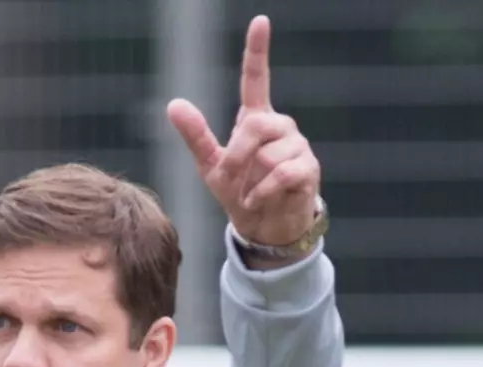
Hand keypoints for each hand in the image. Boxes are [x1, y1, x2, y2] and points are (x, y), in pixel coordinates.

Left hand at [167, 15, 320, 249]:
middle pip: (255, 124)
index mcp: (256, 120)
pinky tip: (260, 199)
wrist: (263, 228)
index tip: (260, 21)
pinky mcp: (309, 169)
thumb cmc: (239, 192)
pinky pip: (282, 173)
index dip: (257, 50)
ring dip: (251, 179)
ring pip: (269, 153)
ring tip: (251, 193)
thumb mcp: (210, 166)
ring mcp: (298, 146)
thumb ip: (196, 135)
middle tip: (229, 176)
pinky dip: (263, 191)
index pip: (256, 78)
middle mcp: (280, 126)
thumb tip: (173, 103)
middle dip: (237, 153)